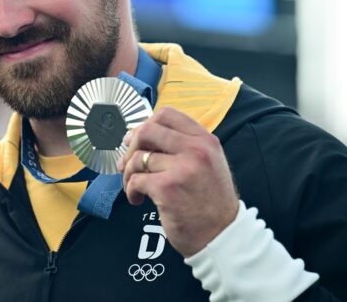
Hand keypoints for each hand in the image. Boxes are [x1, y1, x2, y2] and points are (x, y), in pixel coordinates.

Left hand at [117, 106, 238, 256]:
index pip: (167, 114)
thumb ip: (181, 146)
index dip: (145, 124)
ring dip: (128, 173)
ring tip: (133, 186)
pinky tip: (136, 199)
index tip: (136, 140)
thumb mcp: (206, 164)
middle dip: (130, 147)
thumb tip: (137, 134)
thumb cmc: (209, 201)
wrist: (222, 235)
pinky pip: (135, 180)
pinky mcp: (167, 188)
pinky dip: (130, 190)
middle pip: (147, 130)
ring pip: (138, 158)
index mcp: (205, 140)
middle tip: (127, 163)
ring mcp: (182, 168)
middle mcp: (196, 150)